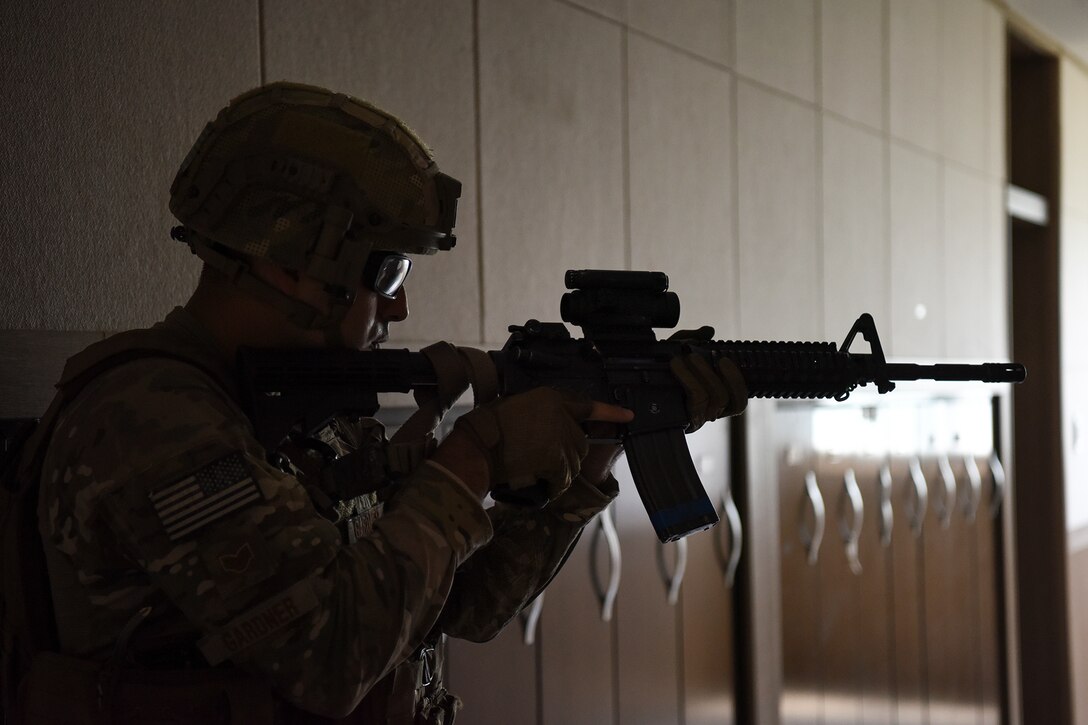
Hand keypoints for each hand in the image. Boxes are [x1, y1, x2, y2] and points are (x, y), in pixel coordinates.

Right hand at [454, 388, 632, 501]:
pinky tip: (537, 480)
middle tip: (539, 457)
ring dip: (559, 469)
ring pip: (574, 461)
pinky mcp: (559, 460)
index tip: (629, 415)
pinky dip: (554, 484)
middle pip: (580, 440)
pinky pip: (564, 477)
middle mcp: (562, 416)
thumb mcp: (515, 405)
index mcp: (551, 398)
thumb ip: (538, 412)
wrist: (478, 448)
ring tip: (532, 468)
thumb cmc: (487, 427)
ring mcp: (563, 438)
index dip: (610, 412)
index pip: (588, 405)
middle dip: (566, 452)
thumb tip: (547, 424)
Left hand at [668, 327, 747, 430]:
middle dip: (711, 373)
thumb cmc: (663, 372)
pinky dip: (687, 381)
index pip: (738, 400)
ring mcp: (696, 419)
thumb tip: (708, 331)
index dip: (737, 382)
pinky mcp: (683, 422)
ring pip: (708, 400)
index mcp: (716, 399)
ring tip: (681, 359)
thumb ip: (692, 340)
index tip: (724, 360)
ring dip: (697, 375)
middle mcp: (709, 412)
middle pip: (724, 398)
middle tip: (695, 355)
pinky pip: (693, 404)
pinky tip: (675, 367)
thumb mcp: (676, 353)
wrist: (636, 388)